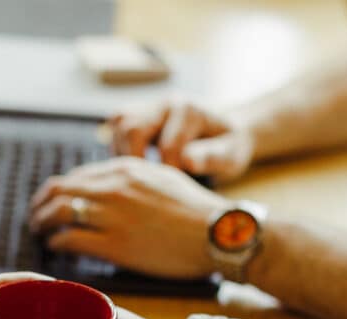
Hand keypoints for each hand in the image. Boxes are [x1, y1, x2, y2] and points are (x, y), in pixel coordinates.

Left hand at [29, 156, 226, 279]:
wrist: (217, 233)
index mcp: (124, 168)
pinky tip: (57, 249)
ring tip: (40, 235)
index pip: (74, 176)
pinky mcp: (115, 244)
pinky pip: (70, 240)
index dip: (56, 193)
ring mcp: (112, 215)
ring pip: (58, 213)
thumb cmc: (195, 211)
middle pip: (58, 191)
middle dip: (40, 206)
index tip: (50, 205)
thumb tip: (109, 186)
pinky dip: (56, 244)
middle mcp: (113, 187)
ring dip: (42, 224)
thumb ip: (133, 178)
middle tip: (35, 220)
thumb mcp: (162, 177)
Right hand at [110, 98, 253, 182]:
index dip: (171, 173)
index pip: (167, 146)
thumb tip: (188, 161)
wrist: (224, 133)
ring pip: (118, 124)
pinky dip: (119, 150)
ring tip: (140, 176)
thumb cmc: (228, 147)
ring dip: (123, 154)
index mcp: (189, 109)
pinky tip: (135, 168)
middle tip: (149, 184)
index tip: (178, 188)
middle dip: (137, 161)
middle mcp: (165, 102)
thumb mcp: (231, 155)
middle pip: (132, 127)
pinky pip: (114, 128)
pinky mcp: (135, 113)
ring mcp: (148, 105)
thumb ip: (213, 157)